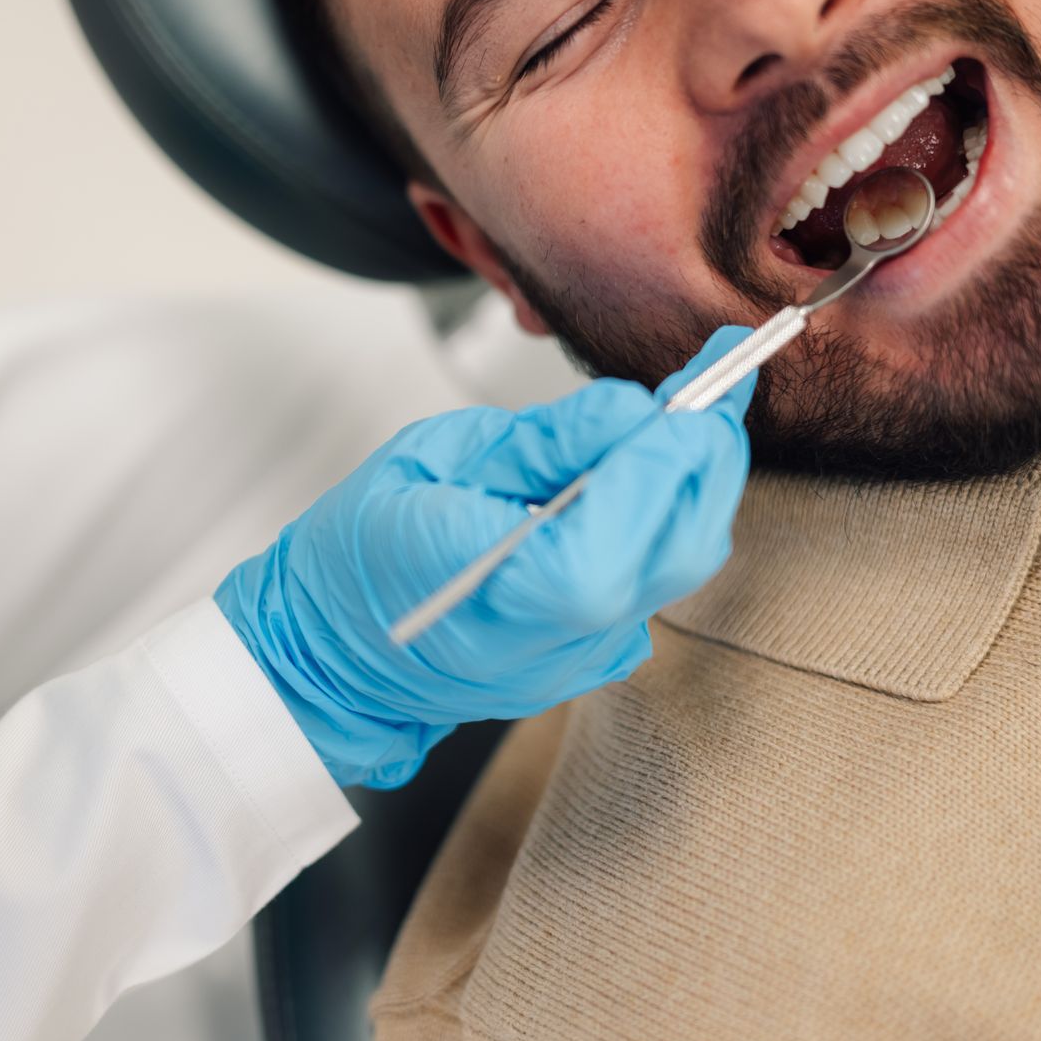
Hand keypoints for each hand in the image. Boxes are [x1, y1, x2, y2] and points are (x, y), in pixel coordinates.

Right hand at [216, 328, 756, 787]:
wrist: (325, 655)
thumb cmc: (356, 553)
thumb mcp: (435, 460)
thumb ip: (543, 442)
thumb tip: (629, 411)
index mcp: (518, 583)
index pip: (636, 508)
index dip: (678, 441)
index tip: (712, 378)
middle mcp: (563, 635)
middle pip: (684, 543)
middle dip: (708, 458)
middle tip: (715, 387)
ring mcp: (579, 658)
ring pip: (676, 565)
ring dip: (690, 487)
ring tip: (678, 422)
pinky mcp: (585, 662)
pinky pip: (648, 587)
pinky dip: (658, 526)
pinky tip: (634, 484)